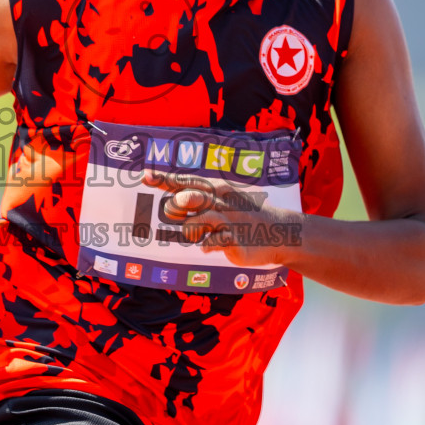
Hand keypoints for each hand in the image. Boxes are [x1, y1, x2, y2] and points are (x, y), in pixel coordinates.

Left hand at [141, 170, 302, 268]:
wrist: (279, 232)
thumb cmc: (246, 216)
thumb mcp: (225, 204)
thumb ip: (198, 205)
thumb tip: (171, 206)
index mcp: (216, 191)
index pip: (186, 183)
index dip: (164, 180)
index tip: (145, 176)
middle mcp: (221, 203)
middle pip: (192, 196)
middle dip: (175, 204)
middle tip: (172, 212)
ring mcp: (229, 221)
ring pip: (202, 219)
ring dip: (190, 228)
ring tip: (192, 234)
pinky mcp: (236, 240)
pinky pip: (216, 241)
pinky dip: (207, 244)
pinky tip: (205, 247)